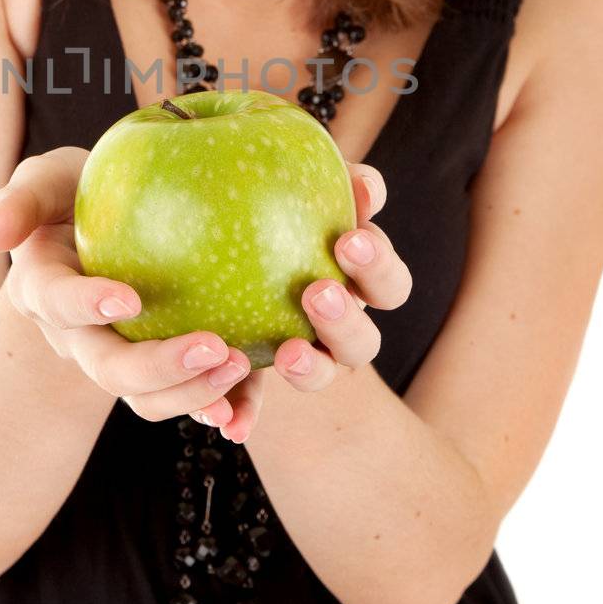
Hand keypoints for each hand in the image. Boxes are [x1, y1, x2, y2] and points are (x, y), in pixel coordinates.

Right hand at [0, 147, 253, 427]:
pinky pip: (190, 398)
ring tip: (238, 365)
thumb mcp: (47, 181)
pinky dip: (219, 408)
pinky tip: (245, 410)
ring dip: (192, 393)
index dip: (88, 305)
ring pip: (148, 399)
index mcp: (47, 290)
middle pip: (110, 369)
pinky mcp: (165, 370)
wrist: (103, 230)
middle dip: (158, 368)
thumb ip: (22, 198)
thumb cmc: (76, 196)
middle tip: (213, 347)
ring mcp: (122, 359)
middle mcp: (80, 336)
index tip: (130, 297)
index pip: (59, 303)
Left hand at [205, 161, 412, 443]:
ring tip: (288, 352)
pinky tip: (230, 424)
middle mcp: (339, 327)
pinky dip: (244, 413)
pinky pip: (250, 402)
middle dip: (346, 321)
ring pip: (320, 375)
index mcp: (357, 283)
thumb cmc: (270, 204)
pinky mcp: (252, 378)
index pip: (388, 283)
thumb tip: (367, 184)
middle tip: (318, 293)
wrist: (214, 247)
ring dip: (310, 369)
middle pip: (364, 341)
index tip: (349, 240)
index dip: (378, 266)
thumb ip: (332, 179)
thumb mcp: (295, 183)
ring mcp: (302, 356)